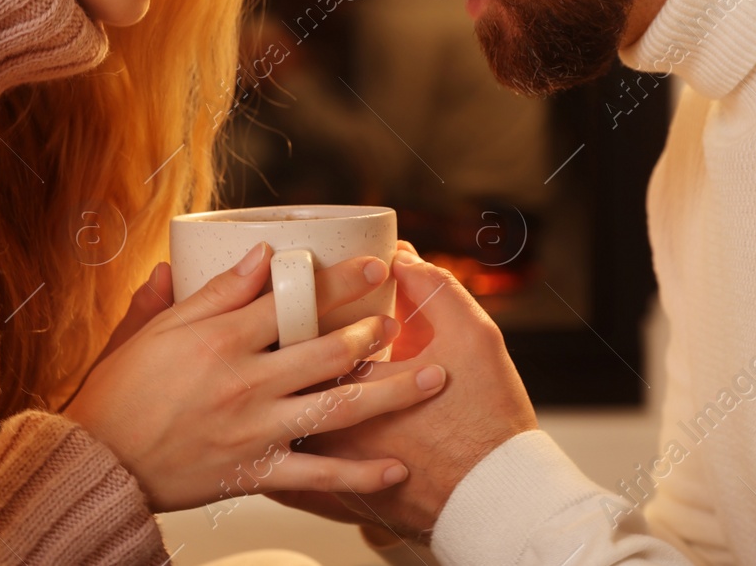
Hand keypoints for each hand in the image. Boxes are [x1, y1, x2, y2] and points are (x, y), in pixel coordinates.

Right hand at [63, 242, 448, 512]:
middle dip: (372, 331)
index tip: (375, 267)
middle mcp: (243, 383)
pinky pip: (316, 476)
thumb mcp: (156, 328)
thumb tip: (256, 255)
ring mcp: (253, 430)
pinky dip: (358, 474)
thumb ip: (211, 292)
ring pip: (334, 409)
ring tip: (429, 379)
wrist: (97, 460)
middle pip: (324, 351)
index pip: (289, 302)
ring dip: (388, 393)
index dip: (337, 282)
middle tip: (404, 317)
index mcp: (218, 340)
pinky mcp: (253, 473)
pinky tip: (396, 468)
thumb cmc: (120, 392)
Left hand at [268, 246, 538, 540]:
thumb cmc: (488, 419)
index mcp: (361, 380)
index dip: (298, 309)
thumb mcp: (471, 335)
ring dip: (265, 406)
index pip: (309, 335)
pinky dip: (273, 459)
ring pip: (275, 432)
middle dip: (269, 355)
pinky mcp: (336, 500)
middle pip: (282, 382)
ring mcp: (331, 467)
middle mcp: (334, 424)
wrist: (499, 497)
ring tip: (255, 380)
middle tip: (267, 332)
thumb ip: (434, 289)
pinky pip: (286, 483)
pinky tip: (262, 439)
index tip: (294, 290)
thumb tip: (401, 256)